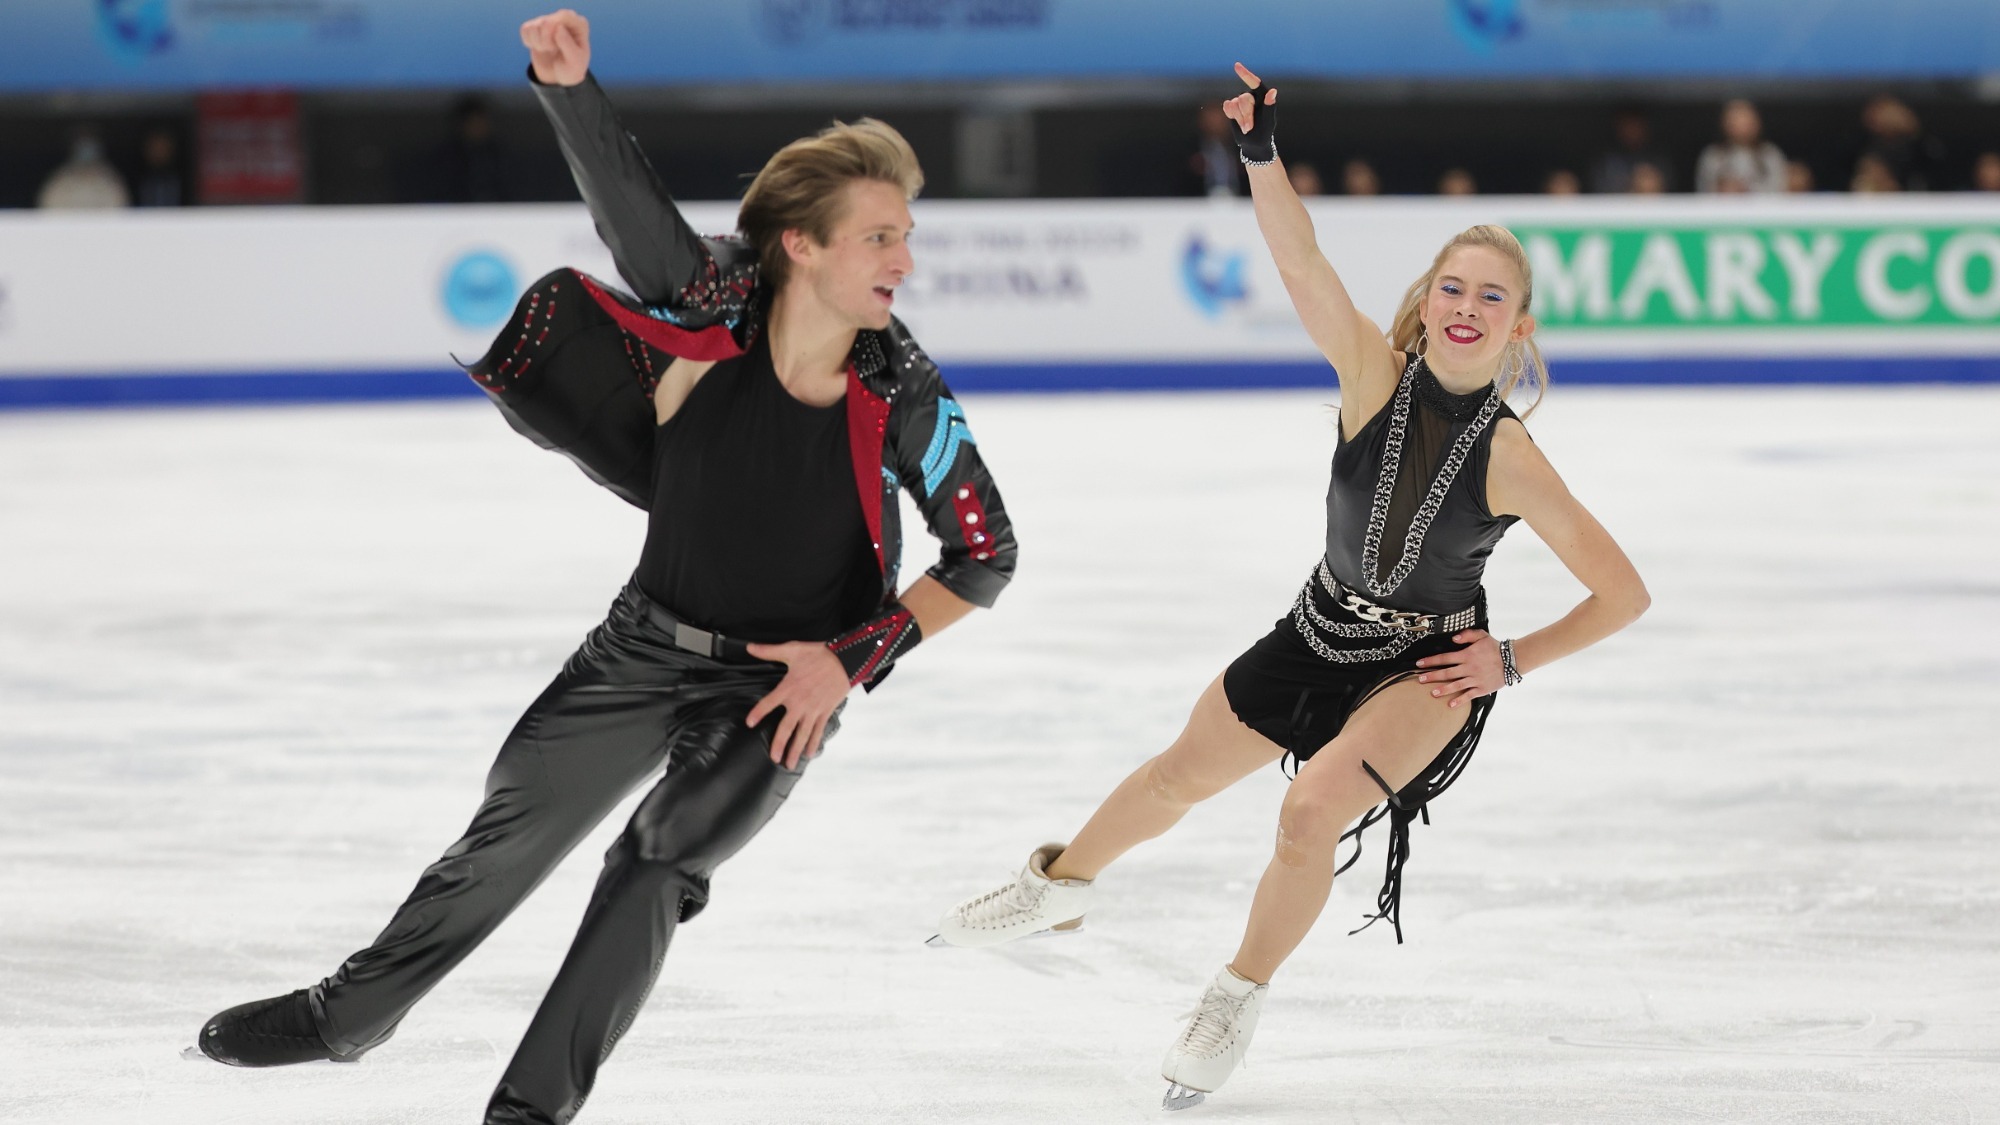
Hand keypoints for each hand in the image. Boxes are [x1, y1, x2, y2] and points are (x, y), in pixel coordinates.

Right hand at [521, 9, 590, 86]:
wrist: (559, 76)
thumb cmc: (571, 68)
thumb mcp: (575, 62)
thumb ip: (568, 44)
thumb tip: (558, 27)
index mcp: (579, 25)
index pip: (564, 15)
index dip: (556, 30)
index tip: (556, 45)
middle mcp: (563, 19)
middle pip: (546, 22)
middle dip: (546, 41)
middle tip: (553, 50)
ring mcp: (547, 20)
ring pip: (533, 27)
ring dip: (538, 44)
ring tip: (548, 49)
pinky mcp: (534, 26)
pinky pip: (525, 30)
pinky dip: (529, 43)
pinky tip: (540, 47)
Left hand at [744, 641, 850, 768]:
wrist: (845, 660)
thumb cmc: (818, 654)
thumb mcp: (792, 649)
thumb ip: (769, 651)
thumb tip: (749, 647)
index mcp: (789, 688)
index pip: (768, 703)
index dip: (758, 713)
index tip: (750, 723)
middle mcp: (800, 703)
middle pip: (786, 728)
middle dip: (778, 745)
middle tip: (773, 758)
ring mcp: (813, 710)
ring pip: (802, 734)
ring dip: (795, 750)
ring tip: (789, 764)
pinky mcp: (825, 711)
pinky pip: (818, 731)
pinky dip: (814, 743)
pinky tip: (809, 754)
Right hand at [1223, 62, 1277, 161]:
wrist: (1254, 143)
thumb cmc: (1264, 132)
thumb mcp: (1269, 122)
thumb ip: (1270, 107)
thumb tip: (1273, 91)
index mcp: (1263, 96)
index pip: (1255, 83)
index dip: (1246, 75)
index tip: (1236, 66)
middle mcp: (1251, 96)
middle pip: (1243, 99)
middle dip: (1245, 115)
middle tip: (1250, 127)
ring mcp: (1240, 101)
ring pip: (1234, 104)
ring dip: (1239, 119)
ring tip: (1246, 127)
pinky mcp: (1231, 107)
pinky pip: (1227, 106)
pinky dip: (1231, 116)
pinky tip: (1236, 121)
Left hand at [1413, 629, 1502, 707]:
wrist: (1512, 659)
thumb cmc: (1495, 647)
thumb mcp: (1481, 636)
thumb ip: (1467, 635)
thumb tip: (1453, 638)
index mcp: (1467, 655)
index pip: (1444, 658)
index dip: (1431, 661)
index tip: (1419, 664)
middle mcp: (1469, 668)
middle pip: (1447, 673)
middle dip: (1432, 676)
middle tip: (1420, 679)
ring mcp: (1475, 679)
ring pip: (1456, 685)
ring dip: (1443, 689)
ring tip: (1433, 693)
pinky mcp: (1482, 688)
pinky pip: (1469, 695)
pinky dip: (1460, 700)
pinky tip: (1450, 705)